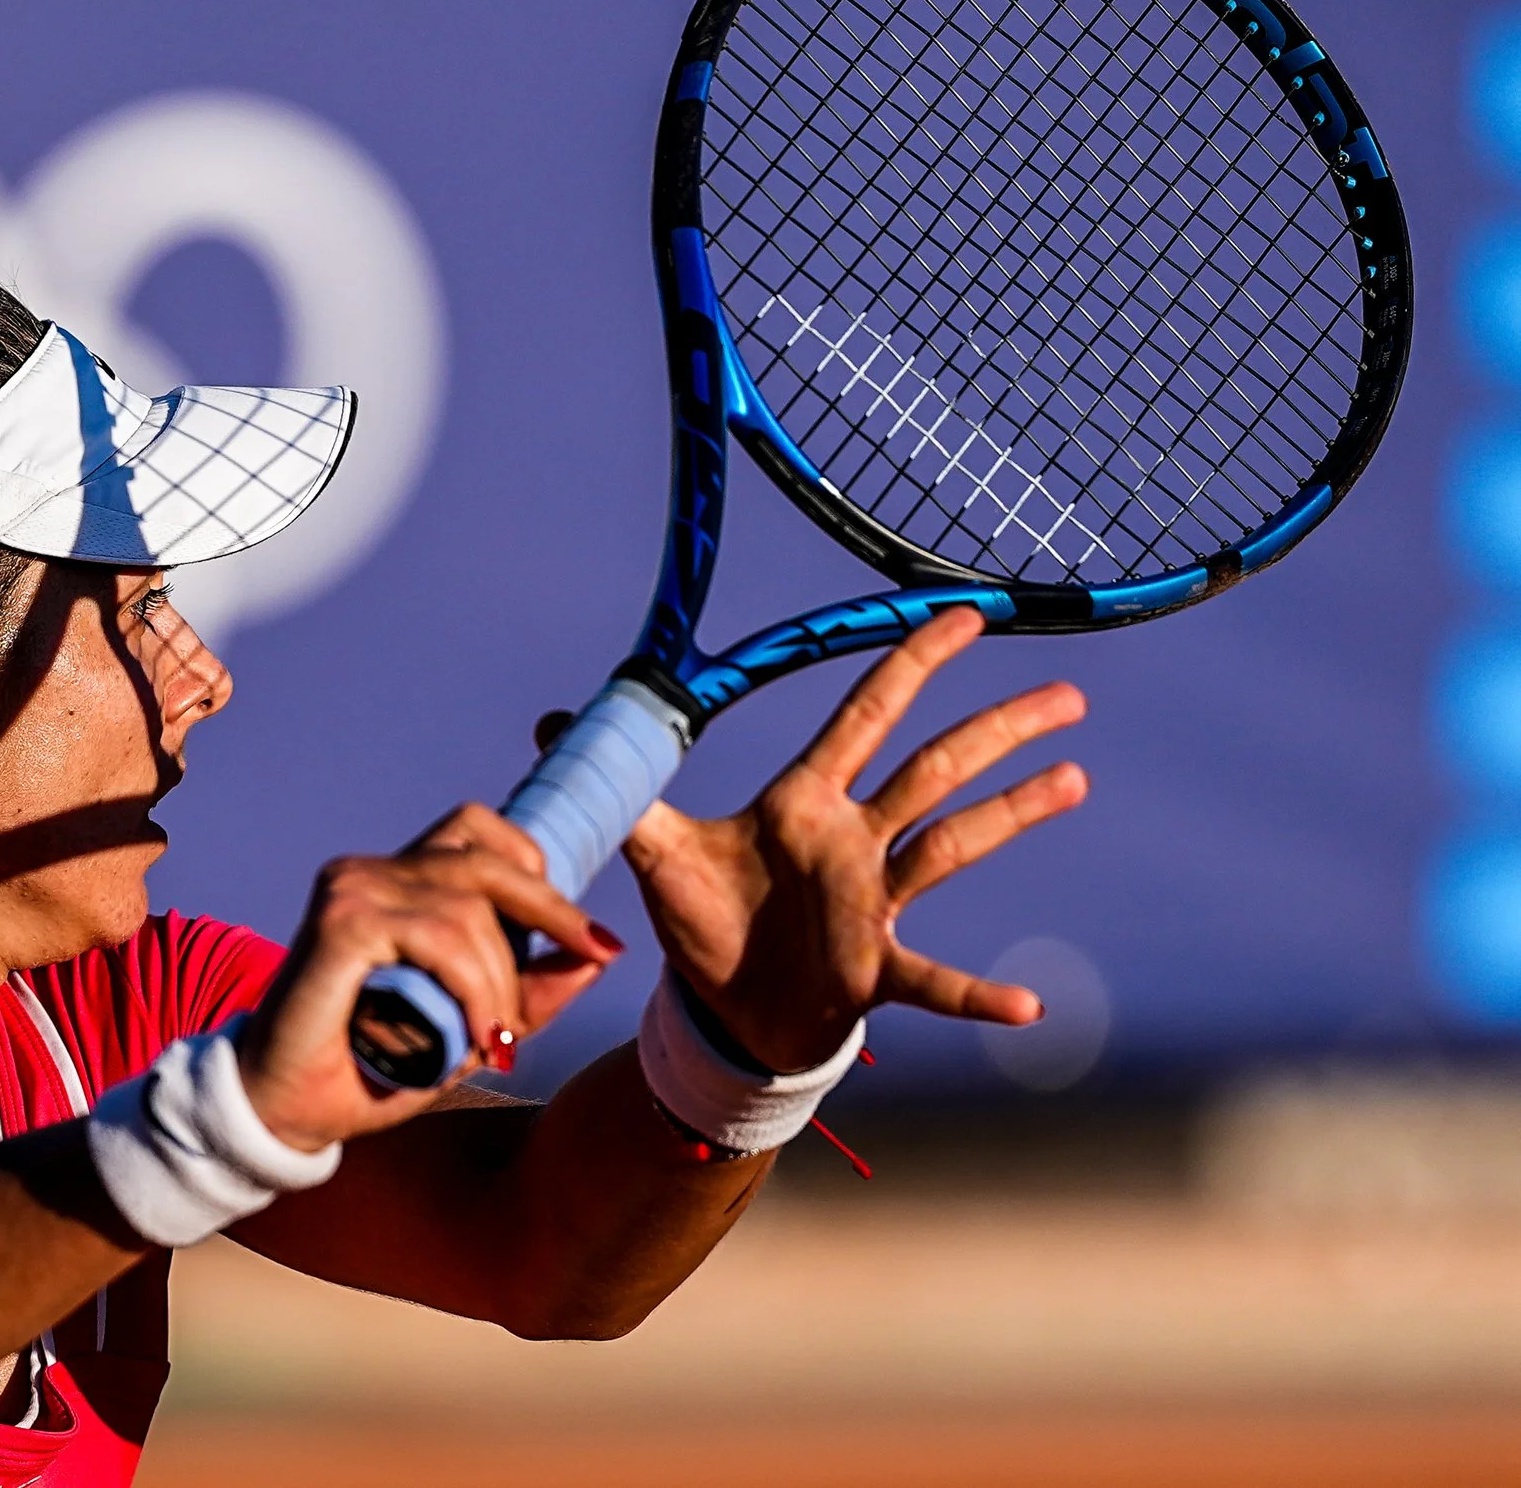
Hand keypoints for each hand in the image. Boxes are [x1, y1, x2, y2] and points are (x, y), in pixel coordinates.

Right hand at [237, 805, 623, 1150]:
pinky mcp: (341, 921)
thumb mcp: (471, 1028)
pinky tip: (474, 1035)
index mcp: (393, 881)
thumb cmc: (369, 1068)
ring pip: (469, 909)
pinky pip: (439, 938)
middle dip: (551, 911)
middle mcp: (369, 872)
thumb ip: (528, 992)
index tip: (585, 934)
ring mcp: (351, 889)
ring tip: (492, 1040)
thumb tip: (597, 955)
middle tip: (595, 955)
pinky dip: (472, 988)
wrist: (285, 1112)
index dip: (535, 867)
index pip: (476, 830)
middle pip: (485, 859)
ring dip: (502, 983)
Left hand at [584, 607, 1086, 1072]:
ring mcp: (874, 903)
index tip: (964, 614)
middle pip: (936, 767)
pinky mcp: (875, 970)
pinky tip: (1028, 1009)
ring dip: (1015, 813)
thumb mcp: (656, 849)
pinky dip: (980, 995)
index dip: (913, 662)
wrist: (719, 1014)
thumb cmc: (704, 922)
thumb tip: (553, 722)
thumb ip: (622, 789)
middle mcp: (854, 841)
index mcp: (804, 802)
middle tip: (1069, 693)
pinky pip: (936, 980)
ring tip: (1076, 776)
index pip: (867, 714)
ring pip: (955, 845)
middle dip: (998, 728)